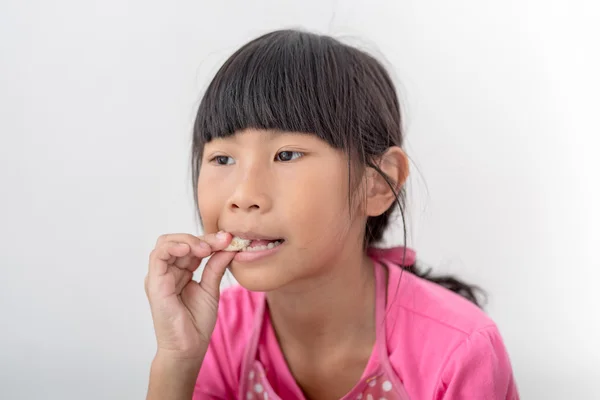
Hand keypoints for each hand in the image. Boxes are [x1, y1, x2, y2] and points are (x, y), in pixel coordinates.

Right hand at [145, 232, 234, 360]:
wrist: (189, 348)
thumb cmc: (197, 323)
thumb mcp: (211, 288)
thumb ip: (216, 266)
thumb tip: (229, 245)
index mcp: (180, 272)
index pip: (192, 246)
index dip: (210, 240)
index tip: (229, 240)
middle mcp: (168, 272)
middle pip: (180, 241)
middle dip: (202, 238)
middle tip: (221, 241)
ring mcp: (159, 276)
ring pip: (167, 243)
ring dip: (188, 240)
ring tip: (207, 248)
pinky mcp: (155, 283)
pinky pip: (158, 256)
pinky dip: (173, 247)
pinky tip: (190, 248)